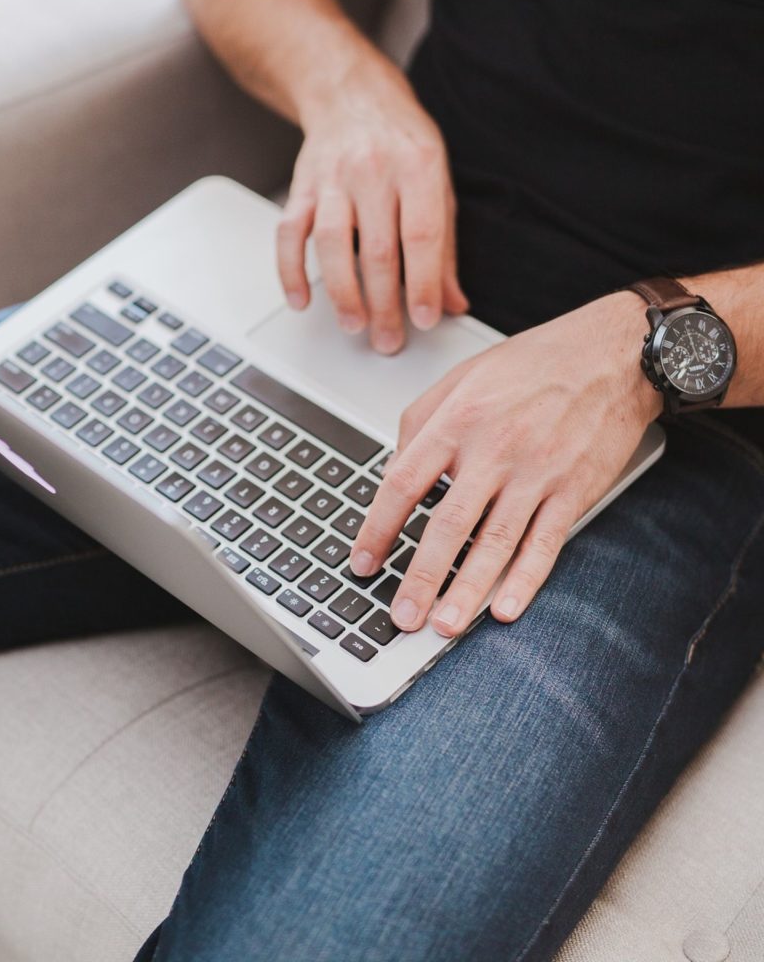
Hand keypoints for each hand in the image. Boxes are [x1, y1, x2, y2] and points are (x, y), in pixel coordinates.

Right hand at [277, 54, 468, 353]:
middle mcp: (373, 170)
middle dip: (384, 304)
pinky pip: (289, 234)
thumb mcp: (437, 181)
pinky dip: (291, 271)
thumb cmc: (400, 141)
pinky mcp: (301, 188)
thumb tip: (452, 301)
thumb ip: (444, 245)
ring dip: (342, 292)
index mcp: (417, 167)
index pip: (421, 235)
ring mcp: (332, 179)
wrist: (351, 94)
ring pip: (332, 244)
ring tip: (354, 325)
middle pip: (377, 249)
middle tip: (388, 340)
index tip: (427, 319)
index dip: (424, 283)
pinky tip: (302, 300)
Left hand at [348, 292, 661, 635]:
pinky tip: (505, 609)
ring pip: (494, 543)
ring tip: (444, 625)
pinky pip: (545, 543)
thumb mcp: (463, 376)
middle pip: (446, 524)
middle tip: (401, 615)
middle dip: (419, 577)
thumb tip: (393, 471)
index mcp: (457, 419)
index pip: (402, 482)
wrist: (615, 353)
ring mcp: (536, 472)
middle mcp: (494, 448)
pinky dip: (525, 580)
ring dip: (466, 590)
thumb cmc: (535, 363)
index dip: (377, 528)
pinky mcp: (573, 490)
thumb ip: (420, 422)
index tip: (363, 561)